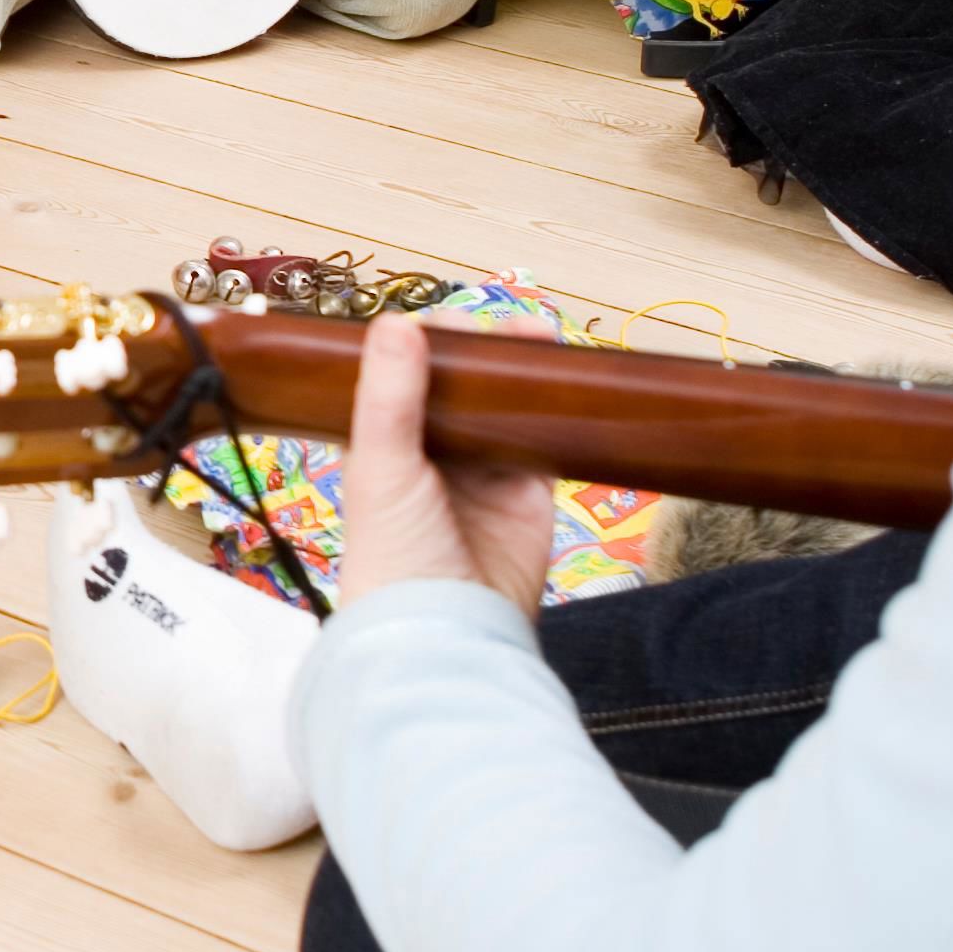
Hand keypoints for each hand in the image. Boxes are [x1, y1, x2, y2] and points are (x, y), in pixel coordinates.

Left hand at [330, 312, 554, 613]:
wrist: (450, 629)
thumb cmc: (395, 554)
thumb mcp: (384, 467)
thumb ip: (389, 396)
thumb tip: (397, 322)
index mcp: (382, 441)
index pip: (403, 374)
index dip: (427, 342)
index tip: (453, 322)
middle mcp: (431, 451)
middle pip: (461, 383)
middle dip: (487, 351)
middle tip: (515, 328)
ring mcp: (482, 469)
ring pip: (506, 404)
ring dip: (524, 373)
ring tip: (545, 340)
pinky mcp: (528, 490)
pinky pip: (547, 438)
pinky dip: (559, 412)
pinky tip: (570, 381)